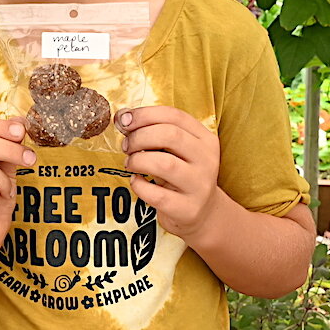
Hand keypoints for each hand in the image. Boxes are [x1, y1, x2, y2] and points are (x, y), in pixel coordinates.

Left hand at [118, 105, 228, 243]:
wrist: (204, 214)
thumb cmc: (182, 175)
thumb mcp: (178, 151)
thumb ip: (156, 132)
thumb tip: (123, 117)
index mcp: (206, 139)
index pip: (175, 116)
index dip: (145, 114)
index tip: (123, 119)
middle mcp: (207, 160)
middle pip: (170, 136)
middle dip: (139, 137)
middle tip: (126, 145)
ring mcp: (199, 186)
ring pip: (165, 164)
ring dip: (138, 160)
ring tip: (130, 163)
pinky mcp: (188, 209)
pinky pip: (157, 194)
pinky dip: (139, 185)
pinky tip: (136, 181)